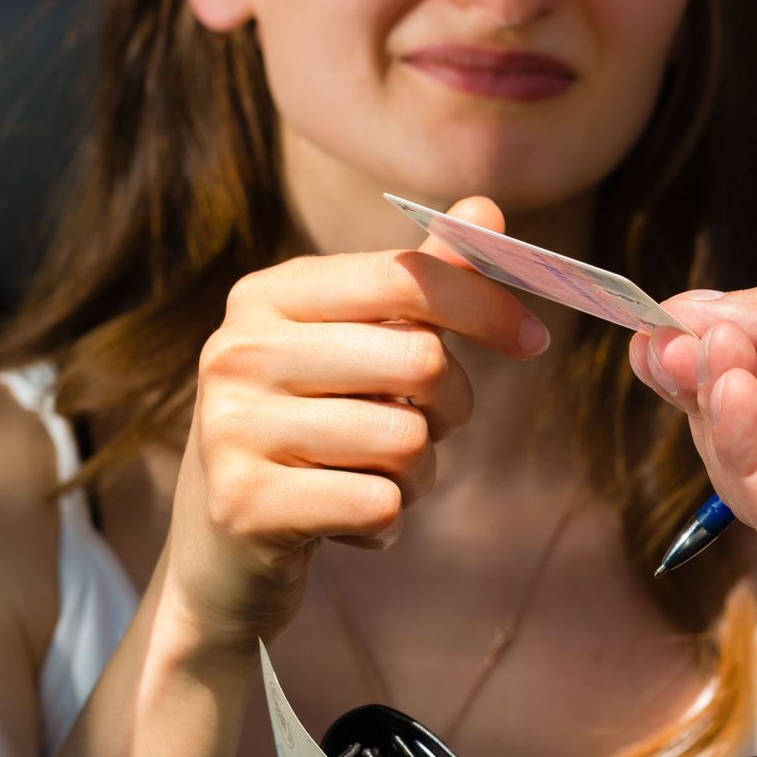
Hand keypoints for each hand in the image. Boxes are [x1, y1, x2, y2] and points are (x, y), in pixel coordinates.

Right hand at [164, 197, 549, 646]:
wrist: (223, 546)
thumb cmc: (312, 428)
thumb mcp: (359, 346)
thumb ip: (423, 280)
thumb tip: (485, 210)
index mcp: (270, 295)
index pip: (406, 277)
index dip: (487, 306)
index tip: (533, 341)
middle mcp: (240, 350)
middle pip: (422, 360)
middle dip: (452, 406)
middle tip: (424, 429)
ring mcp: (232, 427)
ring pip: (408, 441)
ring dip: (419, 474)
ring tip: (374, 478)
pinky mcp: (244, 505)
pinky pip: (380, 506)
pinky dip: (387, 523)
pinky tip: (348, 522)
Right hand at [630, 256, 756, 583]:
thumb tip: (684, 317)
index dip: (709, 357)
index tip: (659, 326)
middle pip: (746, 430)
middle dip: (699, 382)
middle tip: (668, 342)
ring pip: (750, 472)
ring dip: (714, 413)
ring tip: (707, 359)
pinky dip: (741, 450)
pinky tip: (737, 393)